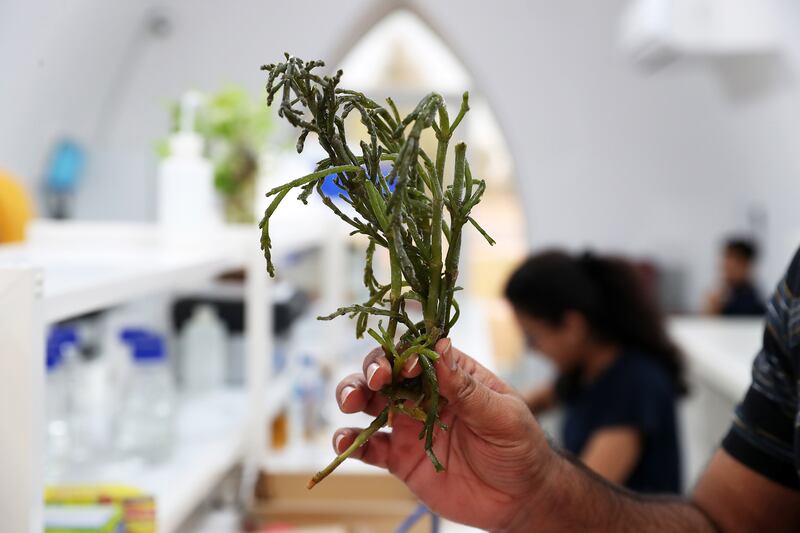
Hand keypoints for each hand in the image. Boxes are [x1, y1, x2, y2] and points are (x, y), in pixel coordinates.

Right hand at [333, 338, 552, 530]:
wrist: (520, 498)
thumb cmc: (519, 447)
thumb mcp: (501, 414)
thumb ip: (467, 388)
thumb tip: (440, 347)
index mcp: (451, 376)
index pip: (420, 353)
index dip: (405, 354)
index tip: (404, 367)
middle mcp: (425, 395)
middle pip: (387, 372)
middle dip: (373, 370)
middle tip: (374, 381)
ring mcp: (410, 426)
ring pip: (371, 403)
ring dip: (353, 395)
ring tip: (348, 402)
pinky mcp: (401, 458)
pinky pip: (369, 447)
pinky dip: (351, 442)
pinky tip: (344, 441)